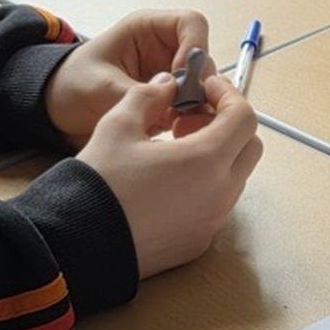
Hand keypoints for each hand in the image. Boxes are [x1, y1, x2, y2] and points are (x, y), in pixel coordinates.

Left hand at [45, 10, 209, 145]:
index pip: (191, 23)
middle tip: (181, 109)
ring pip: (204, 85)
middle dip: (197, 83)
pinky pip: (195, 107)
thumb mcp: (100, 87)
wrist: (60, 110)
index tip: (182, 78)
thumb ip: (138, 92)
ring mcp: (171, 75)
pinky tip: (174, 131)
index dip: (195, 47)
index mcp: (147, 28)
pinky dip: (190, 119)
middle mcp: (164, 47)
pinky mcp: (171, 100)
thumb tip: (176, 102)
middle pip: (203, 57)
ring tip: (175, 124)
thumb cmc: (72, 85)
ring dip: (196, 104)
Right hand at [77, 72, 263, 278]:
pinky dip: (205, 186)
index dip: (228, 95)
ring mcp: (212, 222)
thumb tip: (165, 86)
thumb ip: (148, 96)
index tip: (206, 89)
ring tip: (174, 151)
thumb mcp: (118, 125)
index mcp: (206, 160)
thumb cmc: (99, 184)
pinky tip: (168, 183)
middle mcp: (220, 194)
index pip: (244, 118)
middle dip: (227, 126)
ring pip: (234, 178)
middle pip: (249, 148)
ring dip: (217, 157)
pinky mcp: (198, 242)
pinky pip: (216, 206)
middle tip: (190, 119)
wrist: (80, 243)